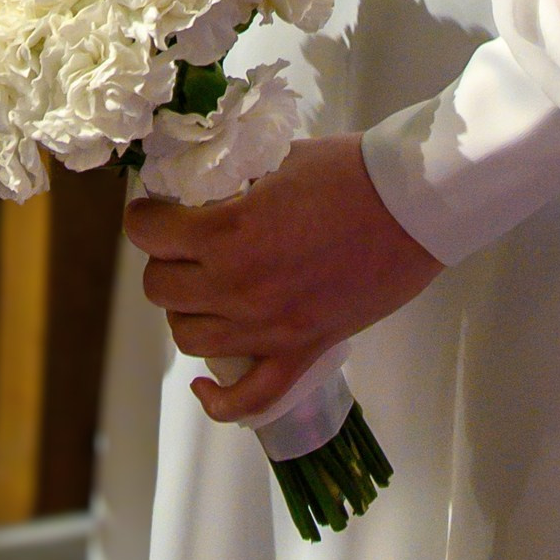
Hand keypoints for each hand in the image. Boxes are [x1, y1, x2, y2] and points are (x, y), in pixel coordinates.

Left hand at [125, 135, 440, 422]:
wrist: (412, 205)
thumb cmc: (349, 171)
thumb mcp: (276, 159)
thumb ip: (233, 179)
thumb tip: (203, 185)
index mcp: (227, 231)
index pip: (147, 233)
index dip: (146, 218)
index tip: (158, 210)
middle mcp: (237, 286)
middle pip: (160, 288)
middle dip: (166, 261)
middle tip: (186, 244)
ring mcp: (267, 328)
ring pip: (188, 336)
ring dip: (188, 310)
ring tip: (205, 289)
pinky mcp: (301, 353)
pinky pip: (246, 399)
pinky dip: (217, 400)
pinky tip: (204, 383)